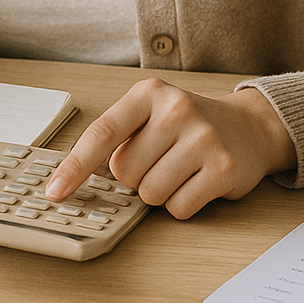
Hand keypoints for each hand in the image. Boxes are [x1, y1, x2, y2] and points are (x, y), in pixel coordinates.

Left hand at [45, 80, 295, 218]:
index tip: (55, 192)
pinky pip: (179, 208)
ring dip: (160, 192)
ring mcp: (203, 138)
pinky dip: (182, 205)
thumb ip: (118, 136)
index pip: (102, 133)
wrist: (248, 126)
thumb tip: (72, 178)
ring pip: (150, 194)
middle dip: (136, 177)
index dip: (74, 166)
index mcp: (148, 94)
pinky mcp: (224, 168)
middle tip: (161, 160)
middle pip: (126, 173)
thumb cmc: (188, 124)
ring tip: (180, 170)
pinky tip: (197, 182)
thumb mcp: (151, 113)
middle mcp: (176, 109)